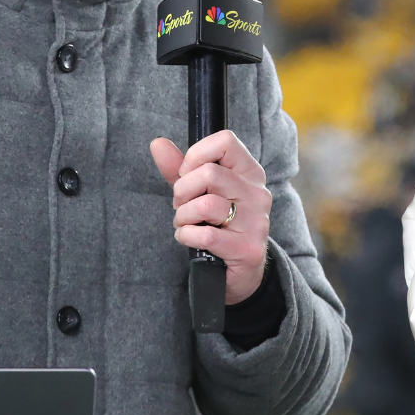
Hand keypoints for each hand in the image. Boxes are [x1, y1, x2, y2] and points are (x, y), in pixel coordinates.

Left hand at [151, 130, 271, 304]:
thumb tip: (157, 143)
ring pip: (206, 205)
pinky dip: (187, 236)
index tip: (187, 173)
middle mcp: (257, 193)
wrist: (239, 272)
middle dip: (182, 191)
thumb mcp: (199, 192)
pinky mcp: (248, 248)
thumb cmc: (218, 225)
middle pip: (209, 173)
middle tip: (182, 205)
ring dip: (183, 217)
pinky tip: (190, 239)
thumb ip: (178, 168)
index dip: (196, 155)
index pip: (225, 141)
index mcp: (249, 172)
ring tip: (185, 223)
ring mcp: (256, 222)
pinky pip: (206, 235)